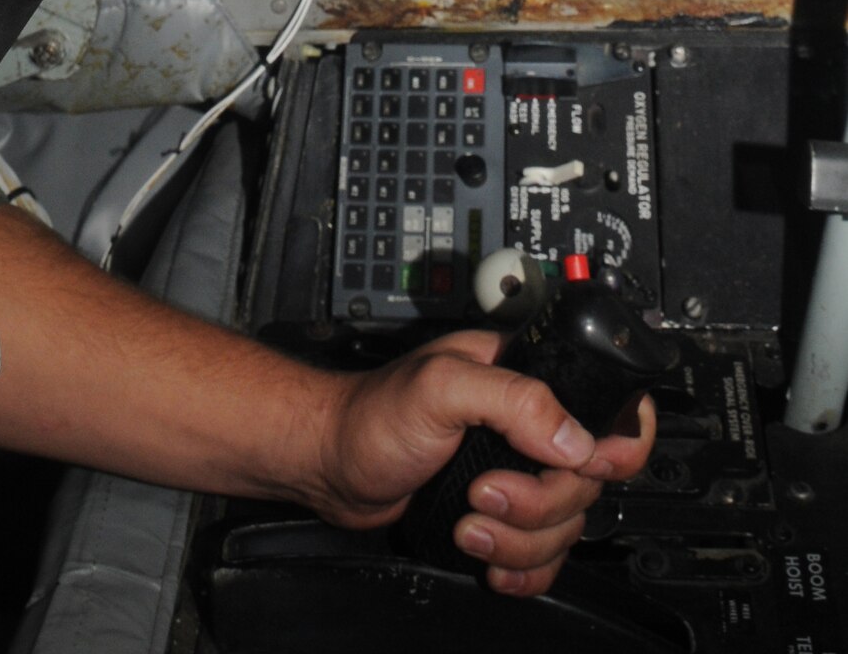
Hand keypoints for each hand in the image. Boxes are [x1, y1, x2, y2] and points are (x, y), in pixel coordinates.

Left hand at [311, 328, 655, 596]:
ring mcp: (514, 469)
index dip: (611, 446)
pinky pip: (543, 553)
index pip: (604, 406)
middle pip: (585, 482)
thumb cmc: (371, 414)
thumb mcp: (440, 388)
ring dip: (520, 538)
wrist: (332, 467)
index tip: (583, 471)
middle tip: (483, 492)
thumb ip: (513, 402)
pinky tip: (491, 558)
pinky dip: (523, 566)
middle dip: (537, 502)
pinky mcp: (500, 512)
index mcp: (522, 376)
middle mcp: (527, 424)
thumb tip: (575, 440)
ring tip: (468, 521)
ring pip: (566, 524)